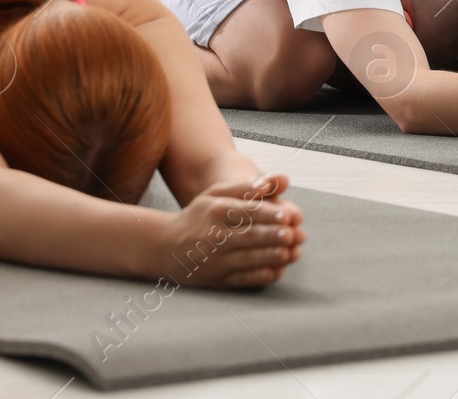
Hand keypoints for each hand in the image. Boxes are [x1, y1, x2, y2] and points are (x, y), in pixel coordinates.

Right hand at [158, 174, 306, 288]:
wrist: (165, 246)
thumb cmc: (199, 216)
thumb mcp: (218, 194)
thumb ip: (250, 186)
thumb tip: (284, 179)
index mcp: (216, 212)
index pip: (246, 212)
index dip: (269, 214)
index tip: (288, 215)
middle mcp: (215, 236)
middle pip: (248, 236)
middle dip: (272, 236)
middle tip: (292, 234)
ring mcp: (215, 260)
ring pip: (247, 259)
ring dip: (270, 257)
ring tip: (289, 252)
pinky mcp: (217, 279)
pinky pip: (242, 279)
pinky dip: (260, 276)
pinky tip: (276, 271)